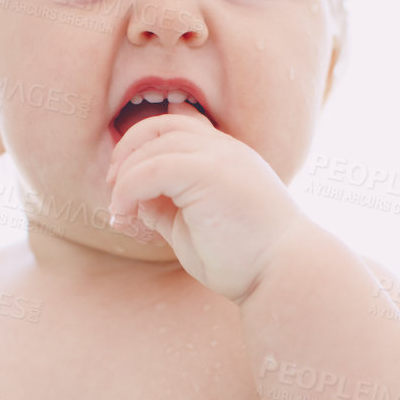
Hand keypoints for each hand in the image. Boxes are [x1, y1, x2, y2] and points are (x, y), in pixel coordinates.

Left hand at [105, 108, 307, 301]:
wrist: (285, 274)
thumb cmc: (244, 260)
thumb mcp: (194, 226)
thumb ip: (167, 206)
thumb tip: (134, 200)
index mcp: (227, 158)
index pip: (181, 125)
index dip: (146, 144)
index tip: (128, 183)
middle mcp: (224, 149)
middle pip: (161, 125)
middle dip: (127, 152)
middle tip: (114, 190)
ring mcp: (218, 156)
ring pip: (152, 142)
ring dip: (124, 176)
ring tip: (119, 211)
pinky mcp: (207, 172)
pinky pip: (149, 167)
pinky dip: (128, 189)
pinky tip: (125, 215)